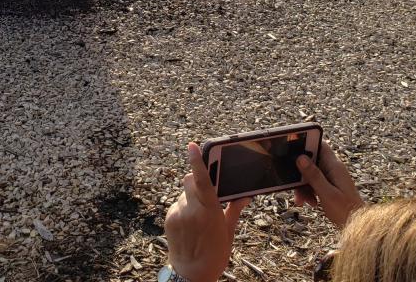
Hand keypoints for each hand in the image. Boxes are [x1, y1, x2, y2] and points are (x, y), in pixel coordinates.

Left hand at [164, 143, 249, 281]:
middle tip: (206, 195)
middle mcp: (191, 210)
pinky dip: (184, 208)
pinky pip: (177, 204)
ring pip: (184, 193)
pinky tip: (189, 223)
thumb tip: (245, 195)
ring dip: (191, 197)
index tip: (193, 145)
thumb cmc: (215, 254)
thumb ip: (234, 210)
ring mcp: (178, 213)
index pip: (202, 179)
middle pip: (190, 181)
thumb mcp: (228, 232)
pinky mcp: (169, 218)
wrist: (192, 274)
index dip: (197, 161)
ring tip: (198, 217)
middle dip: (198, 181)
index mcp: (209, 211)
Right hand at [293, 142, 364, 228]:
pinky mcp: (330, 187)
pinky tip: (310, 203)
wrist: (357, 227)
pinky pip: (315, 184)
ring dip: (303, 186)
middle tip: (295, 186)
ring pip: (311, 174)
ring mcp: (332, 178)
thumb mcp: (327, 194)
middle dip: (301, 173)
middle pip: (312, 162)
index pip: (320, 146)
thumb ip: (314, 175)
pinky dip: (309, 192)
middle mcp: (333, 169)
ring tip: (302, 201)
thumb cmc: (346, 211)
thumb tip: (301, 158)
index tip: (293, 149)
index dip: (307, 144)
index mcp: (335, 167)